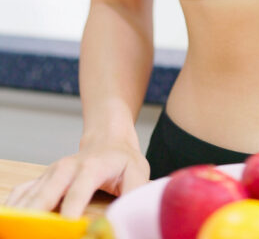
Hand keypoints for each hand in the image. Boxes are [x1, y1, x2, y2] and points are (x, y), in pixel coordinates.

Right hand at [5, 137, 149, 217]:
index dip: (70, 213)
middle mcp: (66, 169)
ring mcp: (51, 174)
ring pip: (29, 195)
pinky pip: (21, 195)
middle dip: (38, 216)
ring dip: (22, 215)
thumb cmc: (123, 160)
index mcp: (91, 167)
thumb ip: (133, 194)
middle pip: (46, 194)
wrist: (107, 139)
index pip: (77, 192)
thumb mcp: (137, 172)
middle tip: (36, 232)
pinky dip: (14, 209)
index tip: (67, 229)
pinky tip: (12, 223)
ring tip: (19, 230)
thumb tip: (125, 218)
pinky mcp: (42, 180)